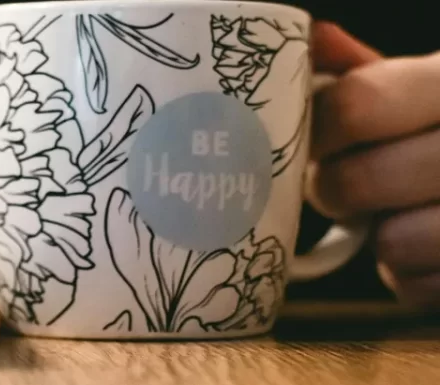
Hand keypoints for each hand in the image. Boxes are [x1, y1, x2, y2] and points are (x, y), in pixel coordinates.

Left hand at [308, 21, 439, 307]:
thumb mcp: (428, 88)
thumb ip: (371, 72)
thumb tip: (311, 40)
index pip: (356, 105)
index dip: (319, 130)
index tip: (316, 141)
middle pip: (356, 183)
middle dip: (335, 190)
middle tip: (343, 185)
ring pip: (391, 244)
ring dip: (378, 237)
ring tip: (392, 215)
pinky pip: (416, 287)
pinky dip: (409, 275)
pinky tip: (424, 248)